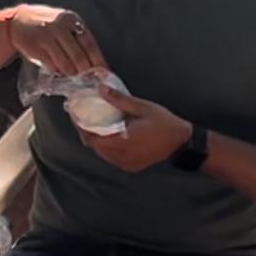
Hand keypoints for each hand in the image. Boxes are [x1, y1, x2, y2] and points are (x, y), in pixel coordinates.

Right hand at [8, 3, 106, 75]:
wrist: (19, 22)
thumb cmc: (47, 26)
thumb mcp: (64, 24)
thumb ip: (77, 38)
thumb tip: (94, 62)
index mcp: (72, 20)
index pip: (89, 44)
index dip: (98, 60)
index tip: (104, 73)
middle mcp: (60, 27)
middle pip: (79, 55)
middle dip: (86, 71)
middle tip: (90, 81)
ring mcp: (47, 37)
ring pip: (66, 63)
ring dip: (72, 74)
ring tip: (76, 78)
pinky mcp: (36, 47)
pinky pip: (52, 65)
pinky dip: (58, 72)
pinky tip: (60, 73)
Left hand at [74, 89, 190, 171]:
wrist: (181, 143)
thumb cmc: (164, 123)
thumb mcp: (142, 107)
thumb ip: (120, 99)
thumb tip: (101, 88)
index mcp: (121, 142)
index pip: (91, 137)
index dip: (80, 126)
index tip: (74, 113)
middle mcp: (119, 156)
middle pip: (93, 146)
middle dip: (86, 131)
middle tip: (82, 116)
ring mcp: (124, 164)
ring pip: (102, 153)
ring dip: (96, 140)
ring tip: (94, 124)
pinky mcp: (130, 166)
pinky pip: (111, 157)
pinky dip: (106, 147)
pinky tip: (109, 135)